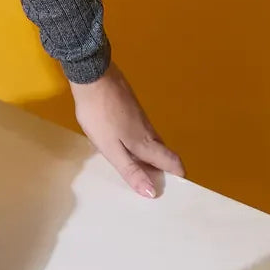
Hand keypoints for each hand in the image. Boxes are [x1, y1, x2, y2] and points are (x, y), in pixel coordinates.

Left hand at [69, 59, 184, 198]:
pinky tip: (124, 140)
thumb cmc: (100, 116)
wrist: (93, 77)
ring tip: (137, 165)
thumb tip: (152, 192)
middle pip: (161, 150)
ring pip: (150, 138)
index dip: (177, 173)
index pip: (171, 160)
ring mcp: (138, 114)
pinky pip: (139, 127)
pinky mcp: (129, 104)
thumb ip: (130, 170)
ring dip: (148, 153)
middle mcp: (147, 129)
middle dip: (161, 166)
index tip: (176, 186)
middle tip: (152, 181)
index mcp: (145, 143)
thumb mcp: (111, 149)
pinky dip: (138, 139)